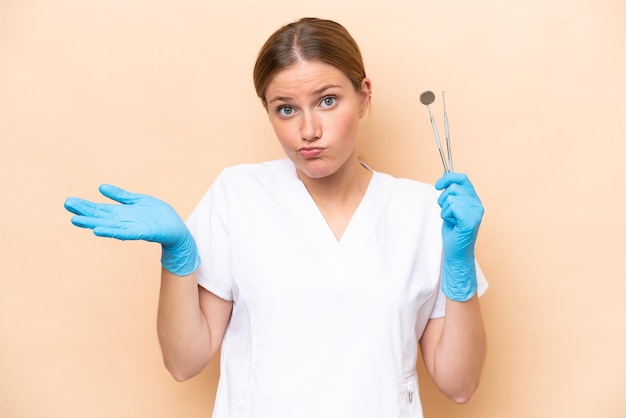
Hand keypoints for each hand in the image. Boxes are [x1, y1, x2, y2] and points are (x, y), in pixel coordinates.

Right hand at [64, 184, 199, 275]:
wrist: (175, 227)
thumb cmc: (157, 214)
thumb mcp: (137, 200)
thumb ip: (121, 195)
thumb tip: (101, 187)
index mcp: (120, 212)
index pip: (98, 208)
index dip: (84, 205)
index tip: (69, 201)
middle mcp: (121, 221)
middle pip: (99, 216)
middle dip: (83, 212)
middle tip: (67, 207)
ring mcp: (129, 227)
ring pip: (106, 225)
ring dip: (91, 223)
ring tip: (76, 220)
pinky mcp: (139, 232)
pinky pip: (123, 232)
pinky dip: (110, 231)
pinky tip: (98, 230)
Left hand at [434, 173, 483, 300]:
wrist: (457, 253)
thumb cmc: (453, 232)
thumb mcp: (451, 208)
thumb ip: (451, 194)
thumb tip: (445, 177)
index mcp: (474, 200)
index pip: (463, 178)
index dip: (448, 178)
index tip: (438, 185)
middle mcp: (477, 204)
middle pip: (454, 188)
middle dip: (443, 200)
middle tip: (448, 214)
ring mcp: (476, 212)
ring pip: (451, 198)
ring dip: (444, 210)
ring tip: (451, 220)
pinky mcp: (471, 220)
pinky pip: (452, 206)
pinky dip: (446, 215)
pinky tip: (452, 224)